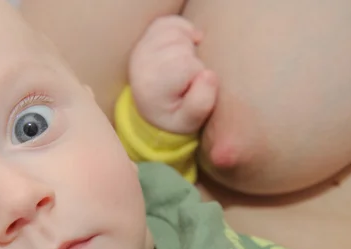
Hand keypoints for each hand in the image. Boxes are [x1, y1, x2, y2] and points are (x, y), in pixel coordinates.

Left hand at [129, 15, 216, 133]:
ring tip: (185, 67)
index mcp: (150, 87)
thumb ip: (201, 105)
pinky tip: (187, 45)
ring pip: (178, 34)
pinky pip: (170, 23)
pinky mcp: (146, 39)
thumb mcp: (188, 122)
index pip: (187, 65)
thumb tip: (209, 74)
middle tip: (188, 79)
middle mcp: (141, 64)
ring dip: (189, 47)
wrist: (151, 109)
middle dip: (193, 61)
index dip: (199, 74)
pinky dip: (183, 30)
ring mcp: (142, 49)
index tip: (192, 88)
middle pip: (183, 48)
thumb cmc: (174, 115)